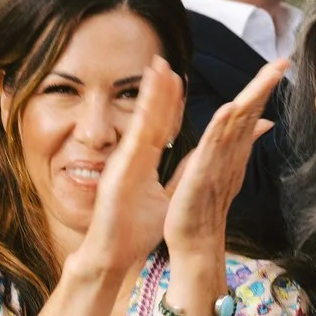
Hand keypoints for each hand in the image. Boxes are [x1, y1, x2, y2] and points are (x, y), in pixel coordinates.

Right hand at [75, 56, 185, 275]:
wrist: (112, 255)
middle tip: (166, 61)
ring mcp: (125, 162)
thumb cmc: (133, 231)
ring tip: (158, 66)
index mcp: (144, 162)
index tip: (178, 79)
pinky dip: (141, 117)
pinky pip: (134, 139)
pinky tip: (148, 98)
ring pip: (141, 122)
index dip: (170, 103)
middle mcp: (133, 157)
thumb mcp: (166, 197)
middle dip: (159, 89)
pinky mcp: (119, 171)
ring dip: (149, 93)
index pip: (161, 127)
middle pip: (151, 118)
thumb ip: (181, 175)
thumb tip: (203, 160)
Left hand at [161, 58, 284, 263]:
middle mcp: (229, 157)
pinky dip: (221, 128)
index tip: (279, 64)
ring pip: (235, 127)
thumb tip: (262, 123)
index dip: (263, 88)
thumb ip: (241, 145)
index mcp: (232, 153)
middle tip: (283, 61)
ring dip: (250, 100)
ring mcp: (217, 166)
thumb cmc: (204, 209)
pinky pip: (212, 149)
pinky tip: (230, 109)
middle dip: (264, 87)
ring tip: (265, 76)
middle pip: (250, 115)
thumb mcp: (225, 171)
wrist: (195, 245)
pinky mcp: (200, 177)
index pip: (250, 114)